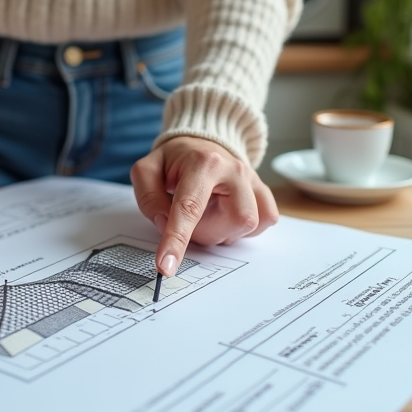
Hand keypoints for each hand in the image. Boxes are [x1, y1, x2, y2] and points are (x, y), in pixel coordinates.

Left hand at [130, 136, 278, 276]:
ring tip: (208, 213)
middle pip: (231, 221)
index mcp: (203, 163)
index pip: (190, 207)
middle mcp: (234, 170)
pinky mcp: (263, 193)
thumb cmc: (175, 161)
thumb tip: (164, 222)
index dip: (177, 240)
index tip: (166, 267)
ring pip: (247, 226)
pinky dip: (240, 228)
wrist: (204, 145)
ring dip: (221, 230)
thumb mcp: (148, 170)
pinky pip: (263, 223)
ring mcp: (253, 181)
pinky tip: (226, 215)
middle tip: (190, 219)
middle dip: (205, 231)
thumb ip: (148, 196)